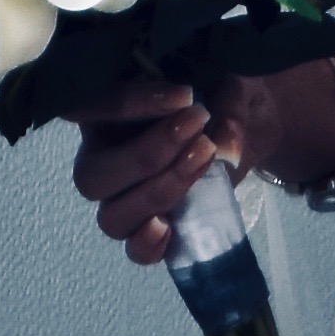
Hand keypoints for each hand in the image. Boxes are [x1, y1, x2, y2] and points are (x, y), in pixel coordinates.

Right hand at [70, 66, 334, 264]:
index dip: (126, 105)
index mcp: (103, 113)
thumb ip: (228, 104)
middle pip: (92, 175)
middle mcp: (101, 157)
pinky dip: (151, 244)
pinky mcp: (149, 228)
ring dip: (158, 193)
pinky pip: (135, 250)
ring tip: (204, 161)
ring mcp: (121, 199)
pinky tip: (174, 225)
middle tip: (198, 130)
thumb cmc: (218, 95)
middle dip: (147, 155)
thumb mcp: (227, 84)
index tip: (184, 95)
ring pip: (112, 217)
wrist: (247, 127)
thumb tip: (225, 147)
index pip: (87, 108)